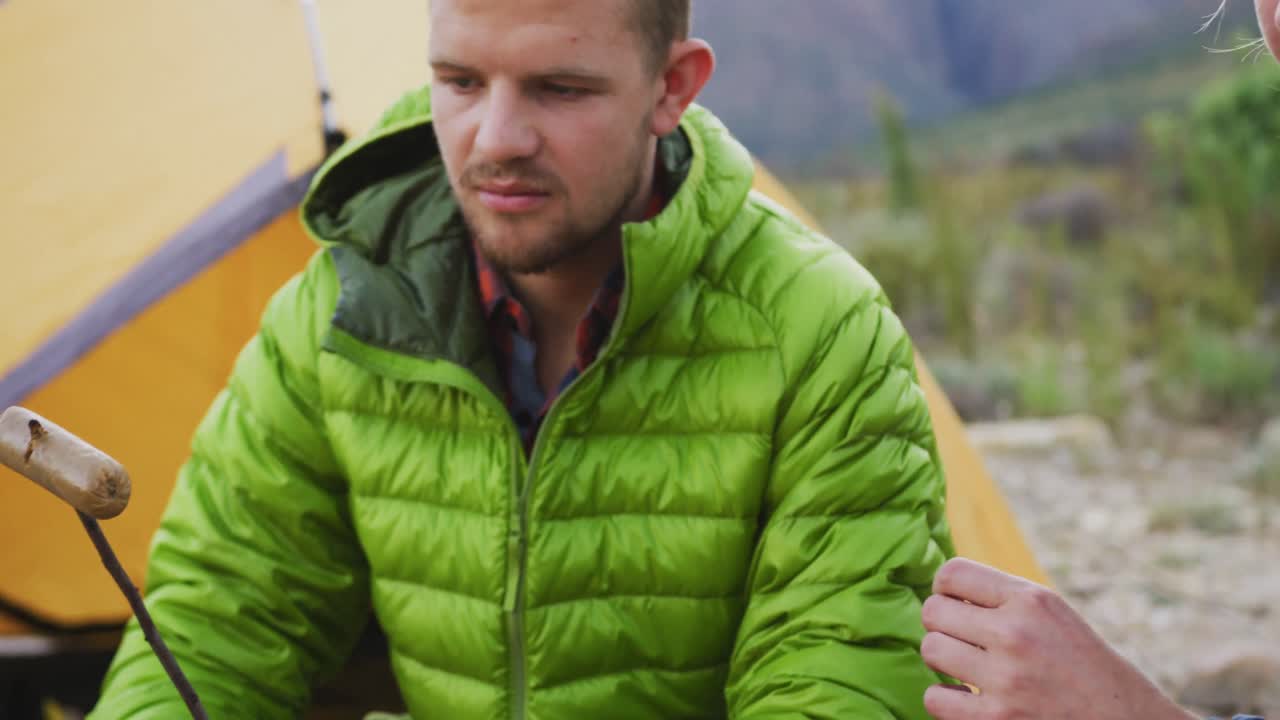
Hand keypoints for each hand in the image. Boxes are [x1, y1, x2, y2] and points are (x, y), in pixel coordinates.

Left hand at [920, 558, 1196, 719]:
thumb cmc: (1080, 664)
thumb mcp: (1052, 614)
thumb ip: (1002, 598)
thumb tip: (939, 587)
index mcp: (1031, 600)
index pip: (952, 573)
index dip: (944, 589)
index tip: (955, 604)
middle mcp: (1017, 633)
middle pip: (933, 611)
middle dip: (942, 625)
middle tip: (962, 640)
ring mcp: (1006, 678)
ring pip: (930, 650)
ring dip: (943, 661)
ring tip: (966, 668)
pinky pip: (935, 698)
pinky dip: (945, 700)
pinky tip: (967, 700)